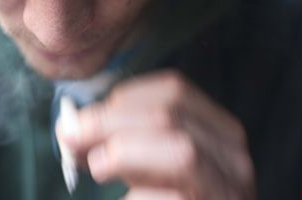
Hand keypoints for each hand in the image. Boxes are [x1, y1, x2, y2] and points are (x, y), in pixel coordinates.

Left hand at [57, 70, 255, 199]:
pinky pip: (175, 197)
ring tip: (96, 165)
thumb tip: (71, 127)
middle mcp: (231, 153)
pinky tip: (125, 197)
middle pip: (172, 114)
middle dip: (112, 122)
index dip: (124, 99)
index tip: (86, 117)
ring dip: (126, 152)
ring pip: (183, 152)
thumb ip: (118, 141)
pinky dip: (142, 195)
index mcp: (215, 129)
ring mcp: (228, 187)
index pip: (174, 90)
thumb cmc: (166, 197)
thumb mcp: (144, 162)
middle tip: (70, 136)